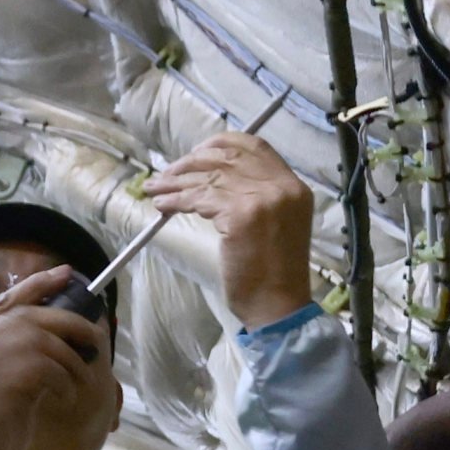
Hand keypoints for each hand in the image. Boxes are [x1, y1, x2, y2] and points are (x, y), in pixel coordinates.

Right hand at [0, 267, 110, 449]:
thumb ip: (12, 364)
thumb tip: (58, 349)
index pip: (3, 303)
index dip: (37, 285)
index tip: (66, 274)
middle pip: (31, 315)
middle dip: (71, 323)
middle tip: (94, 338)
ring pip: (46, 341)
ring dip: (72, 363)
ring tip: (76, 384)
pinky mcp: (1, 381)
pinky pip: (49, 368)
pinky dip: (65, 384)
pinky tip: (64, 400)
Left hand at [144, 128, 313, 327]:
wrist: (279, 306)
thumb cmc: (274, 274)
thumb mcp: (275, 224)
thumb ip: (257, 197)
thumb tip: (214, 177)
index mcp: (294, 187)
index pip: (257, 146)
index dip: (223, 142)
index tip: (198, 151)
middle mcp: (281, 187)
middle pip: (228, 157)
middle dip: (192, 161)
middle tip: (169, 172)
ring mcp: (262, 200)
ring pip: (209, 177)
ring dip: (176, 181)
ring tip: (155, 188)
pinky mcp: (240, 216)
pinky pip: (199, 198)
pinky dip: (175, 200)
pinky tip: (162, 205)